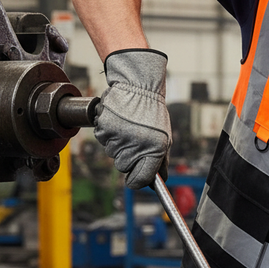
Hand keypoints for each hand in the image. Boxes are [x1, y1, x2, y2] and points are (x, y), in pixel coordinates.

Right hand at [95, 49, 171, 188]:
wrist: (138, 87)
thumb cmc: (153, 114)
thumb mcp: (165, 138)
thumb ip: (162, 161)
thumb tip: (160, 180)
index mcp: (154, 150)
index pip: (140, 179)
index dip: (138, 180)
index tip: (137, 178)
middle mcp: (135, 145)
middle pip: (123, 167)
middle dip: (128, 158)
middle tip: (135, 142)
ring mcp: (118, 137)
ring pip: (112, 153)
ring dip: (119, 144)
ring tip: (128, 127)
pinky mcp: (104, 128)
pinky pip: (103, 140)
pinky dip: (109, 133)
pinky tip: (119, 122)